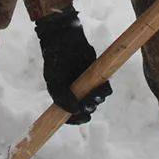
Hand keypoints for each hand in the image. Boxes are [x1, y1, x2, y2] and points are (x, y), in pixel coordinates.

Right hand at [34, 6, 111, 123]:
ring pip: (97, 100)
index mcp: (63, 96)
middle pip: (86, 108)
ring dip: (98, 99)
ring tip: (95, 94)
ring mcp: (87, 84)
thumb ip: (61, 97)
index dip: (77, 119)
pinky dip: (105, 89)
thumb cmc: (55, 60)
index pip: (70, 114)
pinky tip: (102, 85)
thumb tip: (73, 111)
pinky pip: (105, 87)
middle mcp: (76, 92)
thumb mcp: (53, 80)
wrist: (64, 39)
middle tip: (89, 103)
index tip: (84, 117)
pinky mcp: (97, 75)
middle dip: (89, 108)